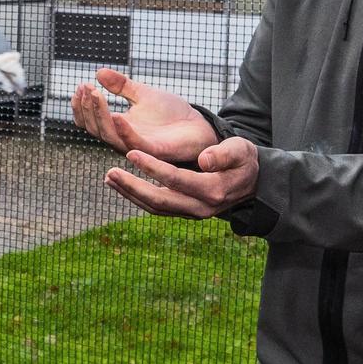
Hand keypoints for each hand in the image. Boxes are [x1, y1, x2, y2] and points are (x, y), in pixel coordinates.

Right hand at [71, 67, 218, 161]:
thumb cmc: (172, 114)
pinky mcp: (155, 150)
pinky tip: (117, 114)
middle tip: (87, 88)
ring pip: (109, 135)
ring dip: (99, 115)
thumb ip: (122, 85)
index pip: (90, 121)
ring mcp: (138, 146)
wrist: (199, 125)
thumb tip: (99, 72)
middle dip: (87, 108)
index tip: (81, 85)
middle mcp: (123, 139)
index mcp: (118, 127)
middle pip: (95, 128)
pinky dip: (123, 130)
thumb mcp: (143, 93)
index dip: (81, 106)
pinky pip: (134, 143)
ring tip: (96, 95)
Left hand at [105, 137, 259, 219]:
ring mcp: (191, 212)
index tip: (131, 153)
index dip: (152, 167)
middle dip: (132, 187)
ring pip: (155, 207)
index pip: (176, 180)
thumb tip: (203, 159)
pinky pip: (157, 207)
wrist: (252, 182)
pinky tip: (121, 184)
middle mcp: (200, 207)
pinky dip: (137, 197)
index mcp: (213, 190)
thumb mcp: (241, 151)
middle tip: (110, 172)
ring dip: (130, 193)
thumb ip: (224, 153)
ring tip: (110, 177)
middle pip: (159, 200)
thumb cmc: (244, 160)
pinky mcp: (184, 211)